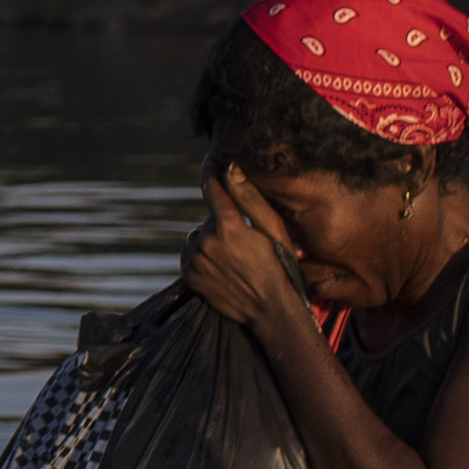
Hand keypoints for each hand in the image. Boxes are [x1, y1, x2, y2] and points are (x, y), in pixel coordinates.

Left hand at [184, 167, 320, 343]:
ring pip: (199, 236)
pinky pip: (191, 255)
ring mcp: (194, 260)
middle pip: (209, 218)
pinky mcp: (189, 275)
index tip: (211, 158)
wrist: (271, 310)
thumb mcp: (273, 230)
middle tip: (246, 242)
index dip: (211, 170)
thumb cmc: (280, 265)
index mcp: (228, 227)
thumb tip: (230, 168)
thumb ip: (249, 198)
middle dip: (224, 223)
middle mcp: (206, 242)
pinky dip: (202, 256)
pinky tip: (223, 268)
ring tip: (235, 258)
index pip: (211, 188)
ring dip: (212, 240)